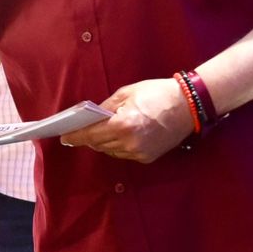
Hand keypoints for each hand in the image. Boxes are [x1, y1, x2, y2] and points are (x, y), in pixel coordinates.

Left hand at [60, 78, 193, 162]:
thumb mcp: (126, 93)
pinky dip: (119, 146)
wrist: (188, 105)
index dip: (76, 136)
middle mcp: (129, 143)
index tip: (64, 138)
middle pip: (99, 145)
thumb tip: (91, 117)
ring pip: (111, 151)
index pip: (91, 134)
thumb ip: (106, 107)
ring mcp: (139, 153)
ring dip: (104, 142)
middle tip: (80, 131)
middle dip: (89, 138)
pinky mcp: (148, 158)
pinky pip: (125, 154)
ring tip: (101, 131)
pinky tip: (120, 135)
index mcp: (122, 125)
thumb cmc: (156, 94)